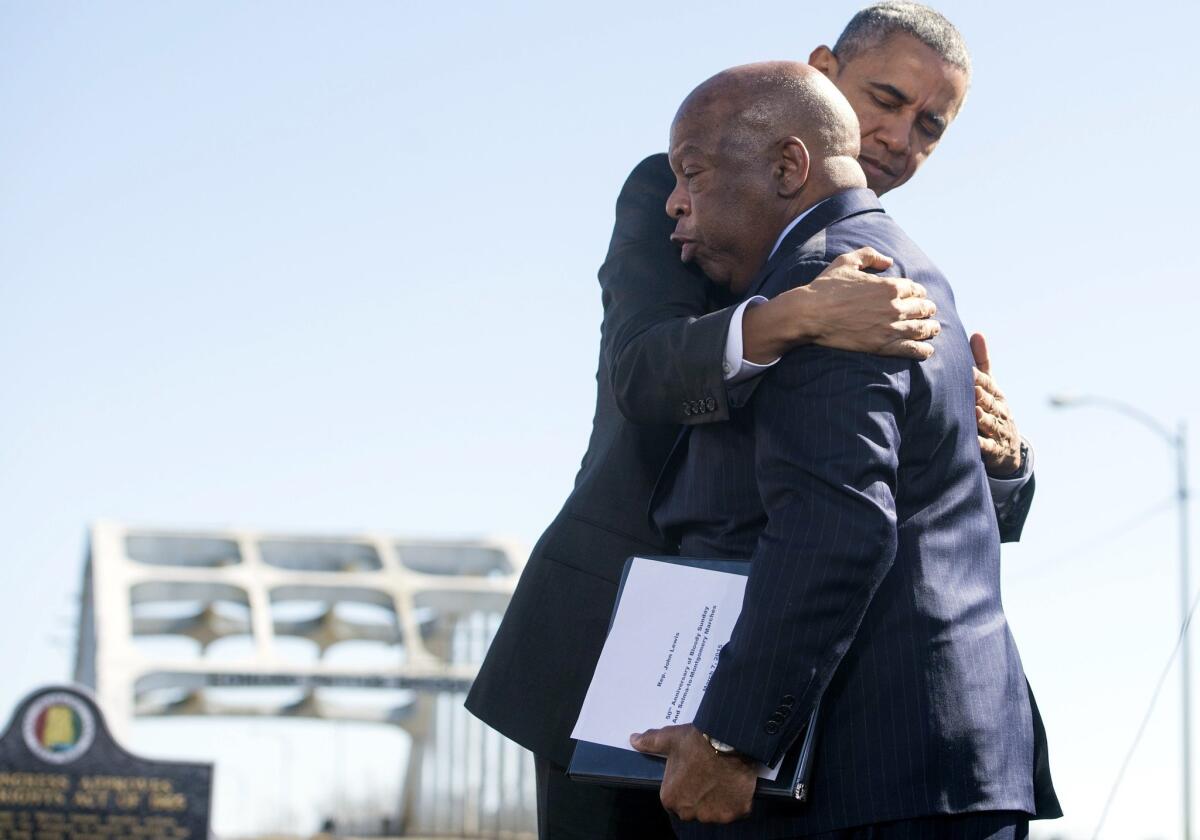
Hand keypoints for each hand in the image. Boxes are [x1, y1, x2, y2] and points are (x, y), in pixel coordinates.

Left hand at [630, 724, 755, 822]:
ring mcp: (715, 815)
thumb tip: (634, 740)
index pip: (674, 800)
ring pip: (715, 812)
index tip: (691, 775)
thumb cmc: (696, 742)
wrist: (729, 741)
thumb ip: (650, 742)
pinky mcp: (737, 813)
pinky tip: (735, 784)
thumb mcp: (669, 738)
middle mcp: (690, 813)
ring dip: (718, 801)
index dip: (683, 788)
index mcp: (671, 799)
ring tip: (722, 778)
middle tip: (707, 776)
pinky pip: (736, 811)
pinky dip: (736, 801)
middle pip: (694, 809)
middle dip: (699, 797)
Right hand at [743, 246, 939, 363]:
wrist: (810, 314)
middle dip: (928, 310)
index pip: (916, 290)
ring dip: (931, 329)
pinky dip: (923, 350)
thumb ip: (870, 256)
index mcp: (890, 285)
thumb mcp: (846, 261)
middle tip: (929, 313)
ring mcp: (890, 327)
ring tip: (933, 330)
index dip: (919, 293)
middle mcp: (895, 306)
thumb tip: (888, 261)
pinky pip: (912, 349)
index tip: (917, 297)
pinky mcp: (883, 346)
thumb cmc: (825, 287)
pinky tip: (927, 350)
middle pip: (923, 309)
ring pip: (922, 329)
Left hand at [970, 332, 1021, 475]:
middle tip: (968, 388)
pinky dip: (982, 445)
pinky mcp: (995, 450)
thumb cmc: (993, 410)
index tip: (964, 369)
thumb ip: (982, 363)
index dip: (976, 377)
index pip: (986, 384)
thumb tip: (977, 333)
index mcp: (996, 395)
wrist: (1009, 449)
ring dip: (982, 418)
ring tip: (974, 412)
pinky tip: (973, 442)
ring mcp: (998, 430)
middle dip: (980, 395)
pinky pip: (988, 447)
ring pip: (989, 423)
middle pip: (988, 402)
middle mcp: (999, 411)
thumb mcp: (991, 387)